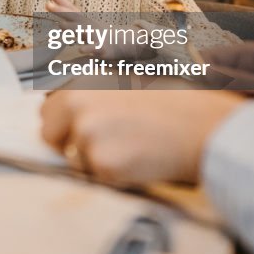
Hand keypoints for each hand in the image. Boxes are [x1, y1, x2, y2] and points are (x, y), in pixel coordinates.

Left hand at [41, 91, 243, 184]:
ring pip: (73, 158)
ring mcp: (86, 133)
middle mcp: (76, 102)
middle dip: (70, 141)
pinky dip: (113, 175)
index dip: (66, 121)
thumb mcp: (126, 76)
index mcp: (80, 79)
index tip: (85, 125)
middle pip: (49, 133)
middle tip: (109, 141)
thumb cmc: (173, 101)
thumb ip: (91, 89)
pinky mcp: (101, 163)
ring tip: (132, 145)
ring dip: (95, 159)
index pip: (48, 107)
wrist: (205, 127)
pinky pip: (94, 177)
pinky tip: (139, 159)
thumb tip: (62, 103)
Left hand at [45, 0, 155, 61]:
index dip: (59, 1)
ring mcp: (95, 35)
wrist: (120, 41)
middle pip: (74, 17)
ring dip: (72, 29)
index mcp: (83, 19)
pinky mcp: (101, 47)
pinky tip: (80, 49)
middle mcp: (88, 25)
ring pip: (82, 32)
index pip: (70, 8)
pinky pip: (94, 48)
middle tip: (48, 5)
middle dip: (61, 12)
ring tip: (60, 25)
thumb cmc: (95, 29)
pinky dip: (87, 48)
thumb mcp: (81, 18)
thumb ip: (66, 7)